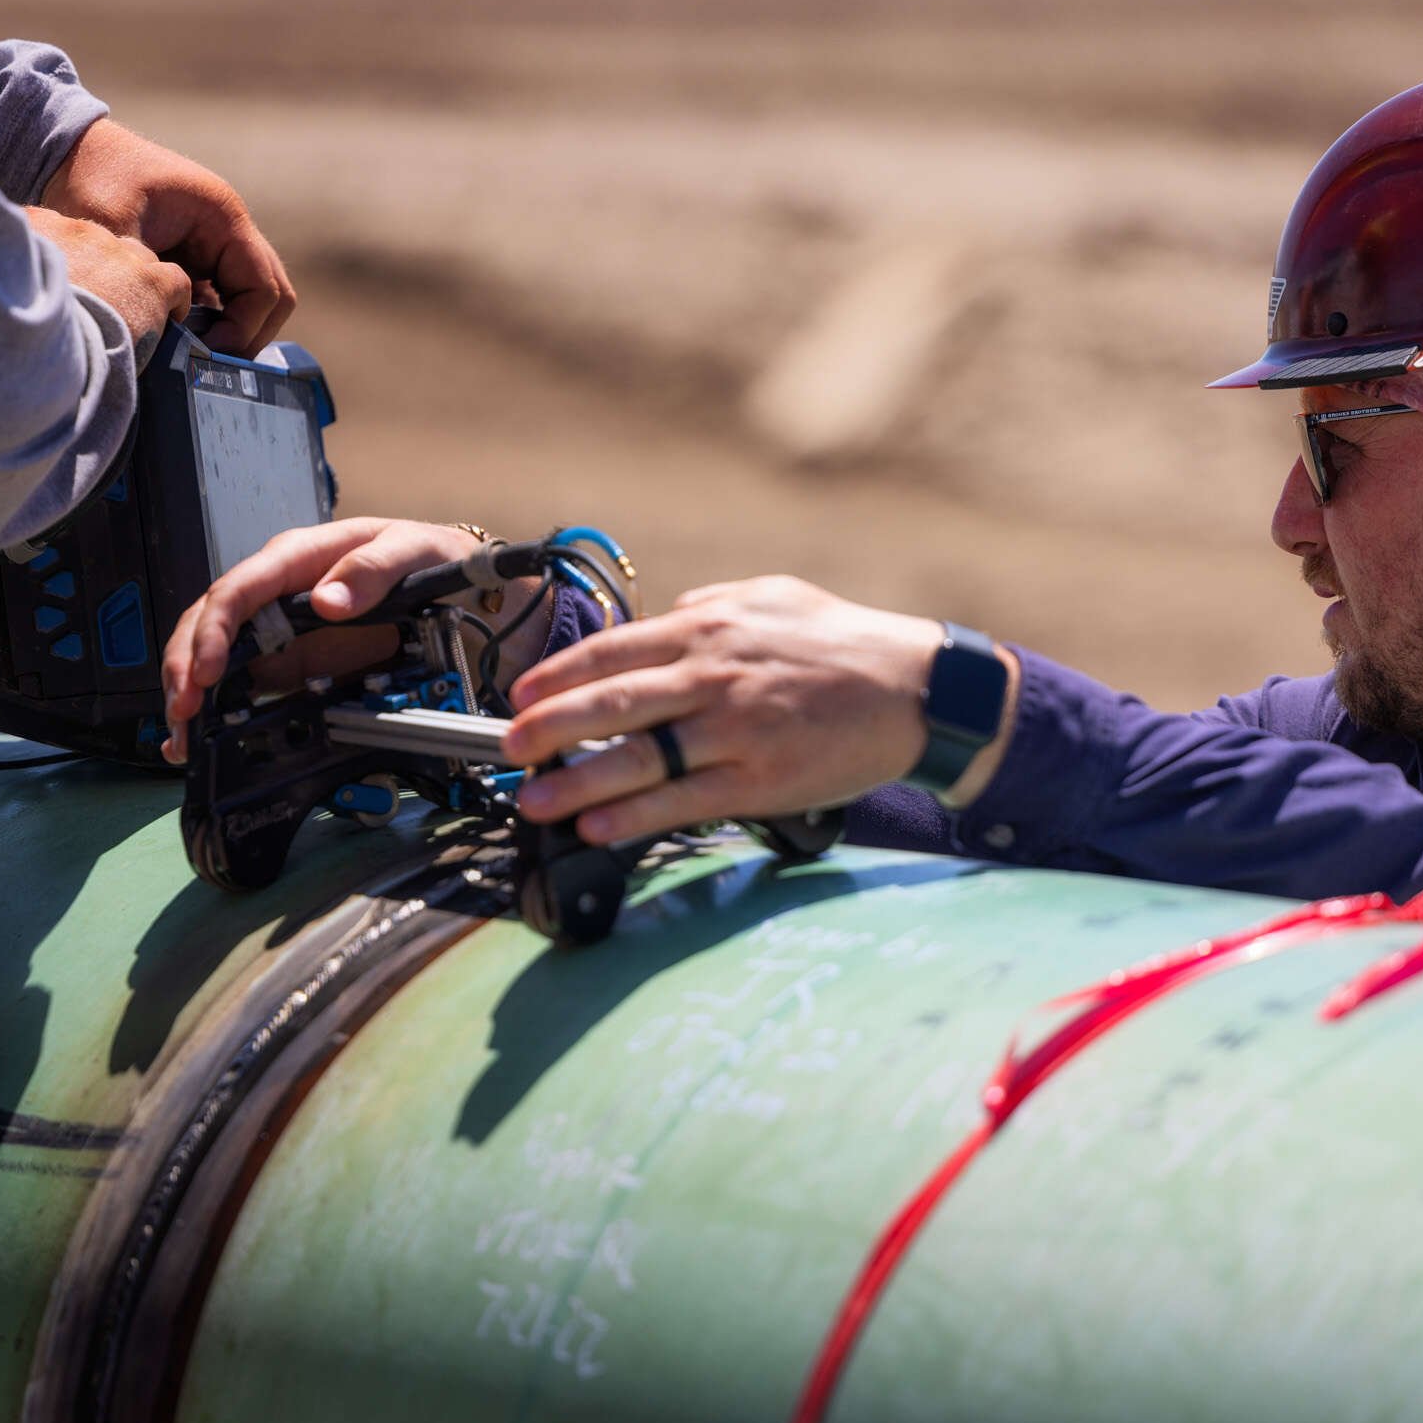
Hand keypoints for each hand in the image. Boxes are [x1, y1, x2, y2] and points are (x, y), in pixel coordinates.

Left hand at [40, 119, 295, 355]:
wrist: (66, 150)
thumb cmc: (90, 179)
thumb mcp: (112, 228)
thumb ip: (144, 278)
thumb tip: (169, 336)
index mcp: (222, 217)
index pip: (264, 289)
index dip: (243, 331)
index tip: (206, 356)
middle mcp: (229, 230)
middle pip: (271, 297)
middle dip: (247, 336)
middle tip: (209, 365)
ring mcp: (216, 244)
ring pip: (250, 301)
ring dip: (230, 331)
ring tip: (190, 353)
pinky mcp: (196, 257)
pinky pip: (222, 299)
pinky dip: (208, 323)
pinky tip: (174, 336)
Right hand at [159, 518, 552, 762]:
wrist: (477, 596)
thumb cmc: (441, 560)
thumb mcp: (418, 552)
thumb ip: (375, 570)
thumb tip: (327, 600)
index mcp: (305, 557)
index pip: (241, 587)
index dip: (214, 627)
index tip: (205, 668)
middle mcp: (283, 592)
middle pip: (213, 620)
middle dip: (186, 663)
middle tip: (181, 710)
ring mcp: (285, 629)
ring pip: (217, 652)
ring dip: (190, 689)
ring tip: (180, 734)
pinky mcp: (295, 661)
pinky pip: (245, 680)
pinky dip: (218, 707)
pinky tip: (201, 736)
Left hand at [503, 575, 947, 842]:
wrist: (916, 689)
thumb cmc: (845, 642)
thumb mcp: (774, 596)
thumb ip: (712, 602)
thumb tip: (666, 610)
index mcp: (710, 627)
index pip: (612, 651)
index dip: (558, 677)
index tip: (520, 697)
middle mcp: (714, 676)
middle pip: (610, 704)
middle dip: (547, 728)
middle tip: (507, 748)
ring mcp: (735, 731)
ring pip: (637, 758)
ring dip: (575, 782)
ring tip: (533, 800)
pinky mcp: (760, 780)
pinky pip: (683, 801)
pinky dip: (633, 815)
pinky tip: (597, 827)